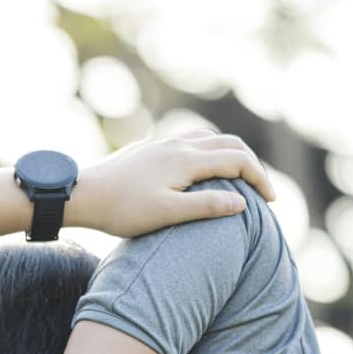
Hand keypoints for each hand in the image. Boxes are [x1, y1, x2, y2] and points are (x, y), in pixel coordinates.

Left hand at [67, 129, 274, 237]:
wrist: (82, 194)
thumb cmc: (122, 210)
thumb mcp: (167, 214)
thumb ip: (206, 206)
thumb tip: (242, 202)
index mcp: (187, 160)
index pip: (238, 160)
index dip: (260, 179)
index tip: (270, 202)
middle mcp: (179, 144)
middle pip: (229, 144)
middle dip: (252, 164)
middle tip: (262, 189)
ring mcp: (163, 143)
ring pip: (210, 139)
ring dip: (231, 154)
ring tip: (238, 178)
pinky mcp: (150, 148)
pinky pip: (191, 141)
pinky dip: (210, 151)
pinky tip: (203, 169)